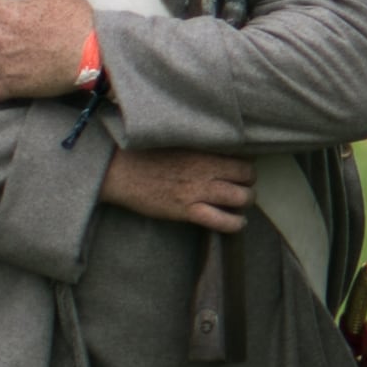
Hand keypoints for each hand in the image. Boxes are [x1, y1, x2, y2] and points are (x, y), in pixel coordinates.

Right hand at [100, 147, 252, 231]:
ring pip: (242, 198)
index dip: (245, 165)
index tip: (239, 169)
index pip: (241, 156)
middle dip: (249, 183)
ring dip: (246, 202)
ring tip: (240, 206)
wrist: (117, 169)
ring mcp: (197, 190)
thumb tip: (216, 150)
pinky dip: (234, 224)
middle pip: (248, 176)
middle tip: (241, 187)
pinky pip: (221, 221)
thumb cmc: (142, 153)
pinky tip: (236, 223)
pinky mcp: (187, 210)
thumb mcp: (176, 142)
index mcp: (202, 150)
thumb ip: (198, 147)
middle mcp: (205, 169)